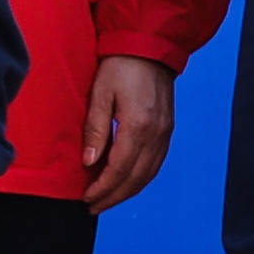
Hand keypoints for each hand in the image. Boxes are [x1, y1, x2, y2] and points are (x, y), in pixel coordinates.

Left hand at [74, 55, 178, 208]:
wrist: (149, 46)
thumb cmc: (120, 66)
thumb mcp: (100, 94)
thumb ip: (95, 130)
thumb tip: (89, 163)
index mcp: (139, 126)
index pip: (120, 169)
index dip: (102, 188)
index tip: (86, 198)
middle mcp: (157, 135)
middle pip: (136, 178)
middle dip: (113, 196)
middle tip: (93, 207)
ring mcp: (165, 133)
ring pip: (148, 174)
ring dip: (127, 191)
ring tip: (107, 199)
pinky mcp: (167, 130)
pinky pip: (156, 163)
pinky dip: (140, 178)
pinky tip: (126, 182)